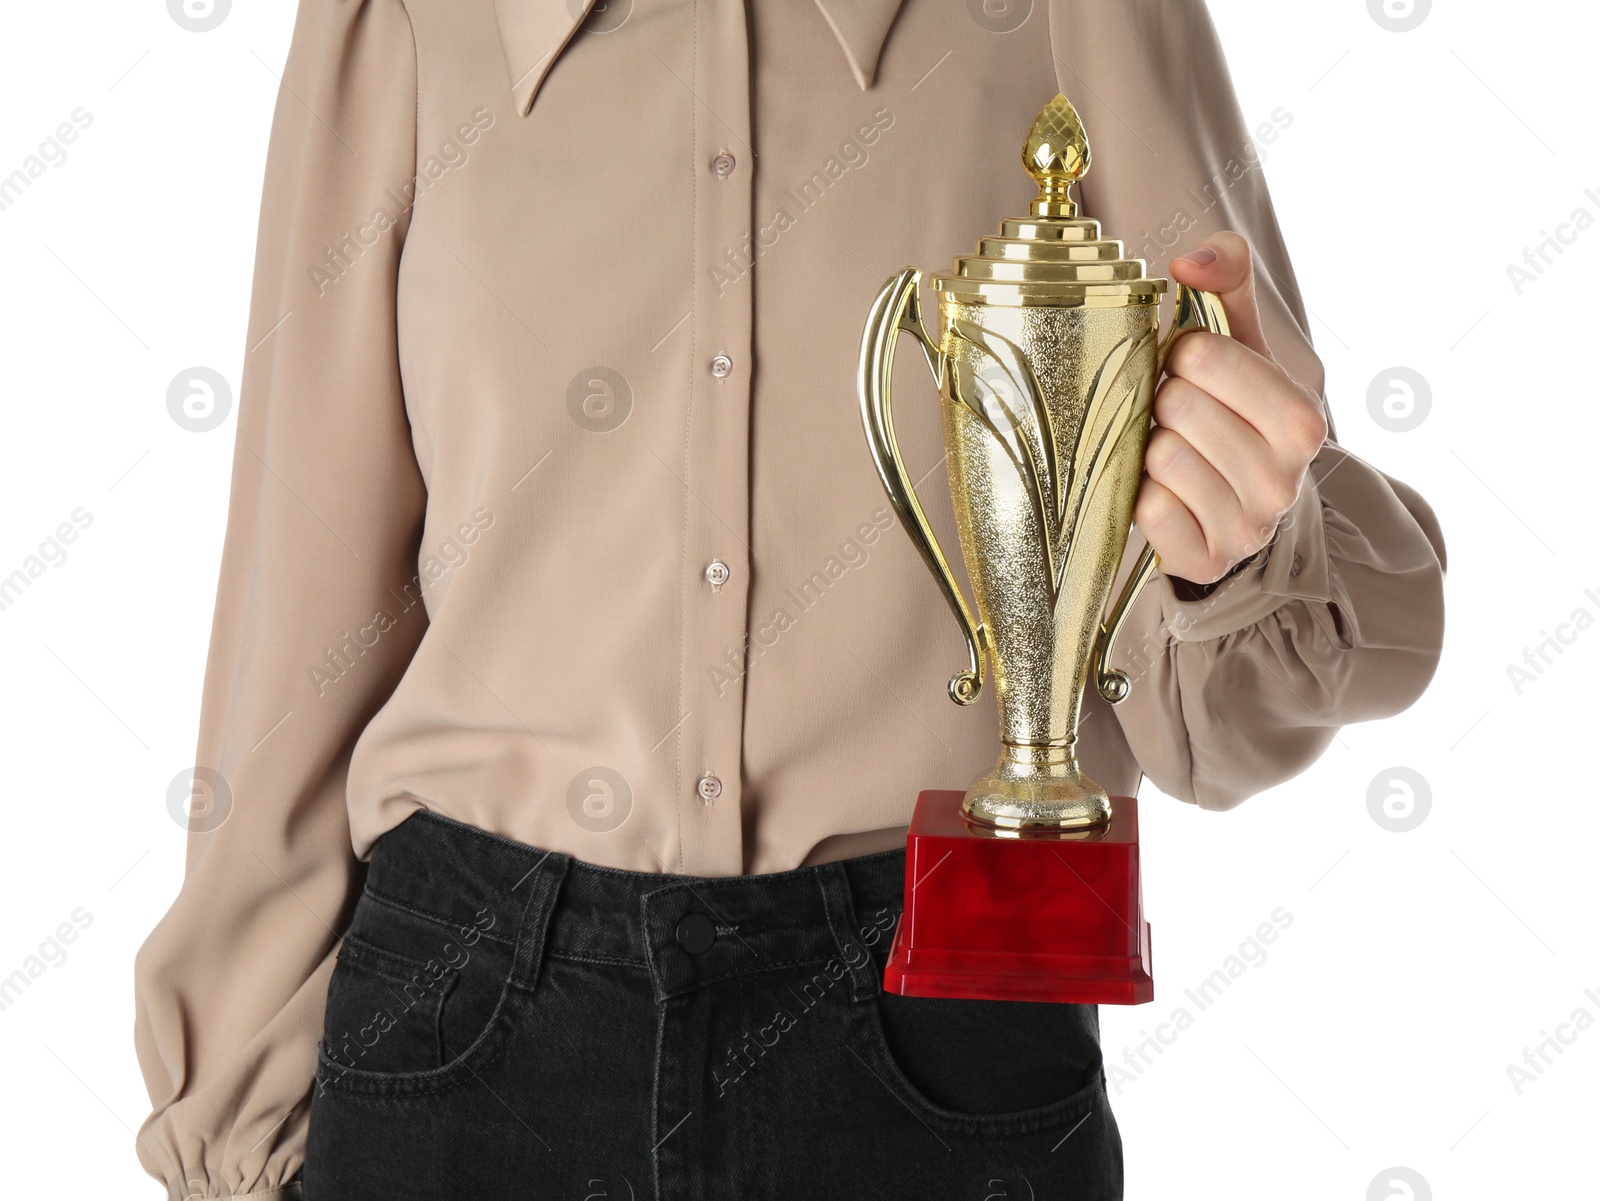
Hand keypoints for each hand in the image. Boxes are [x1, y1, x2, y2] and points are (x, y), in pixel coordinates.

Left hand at [1134, 231, 1327, 590]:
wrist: (1231, 502)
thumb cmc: (1230, 409)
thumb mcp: (1239, 337)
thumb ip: (1226, 276)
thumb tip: (1189, 264)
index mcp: (1302, 418)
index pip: (1206, 356)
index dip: (1182, 354)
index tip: (1189, 368)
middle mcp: (1285, 479)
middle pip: (1177, 406)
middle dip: (1164, 402)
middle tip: (1175, 415)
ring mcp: (1249, 527)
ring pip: (1162, 457)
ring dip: (1150, 448)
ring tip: (1170, 451)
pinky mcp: (1206, 561)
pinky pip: (1149, 511)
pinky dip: (1142, 497)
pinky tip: (1163, 493)